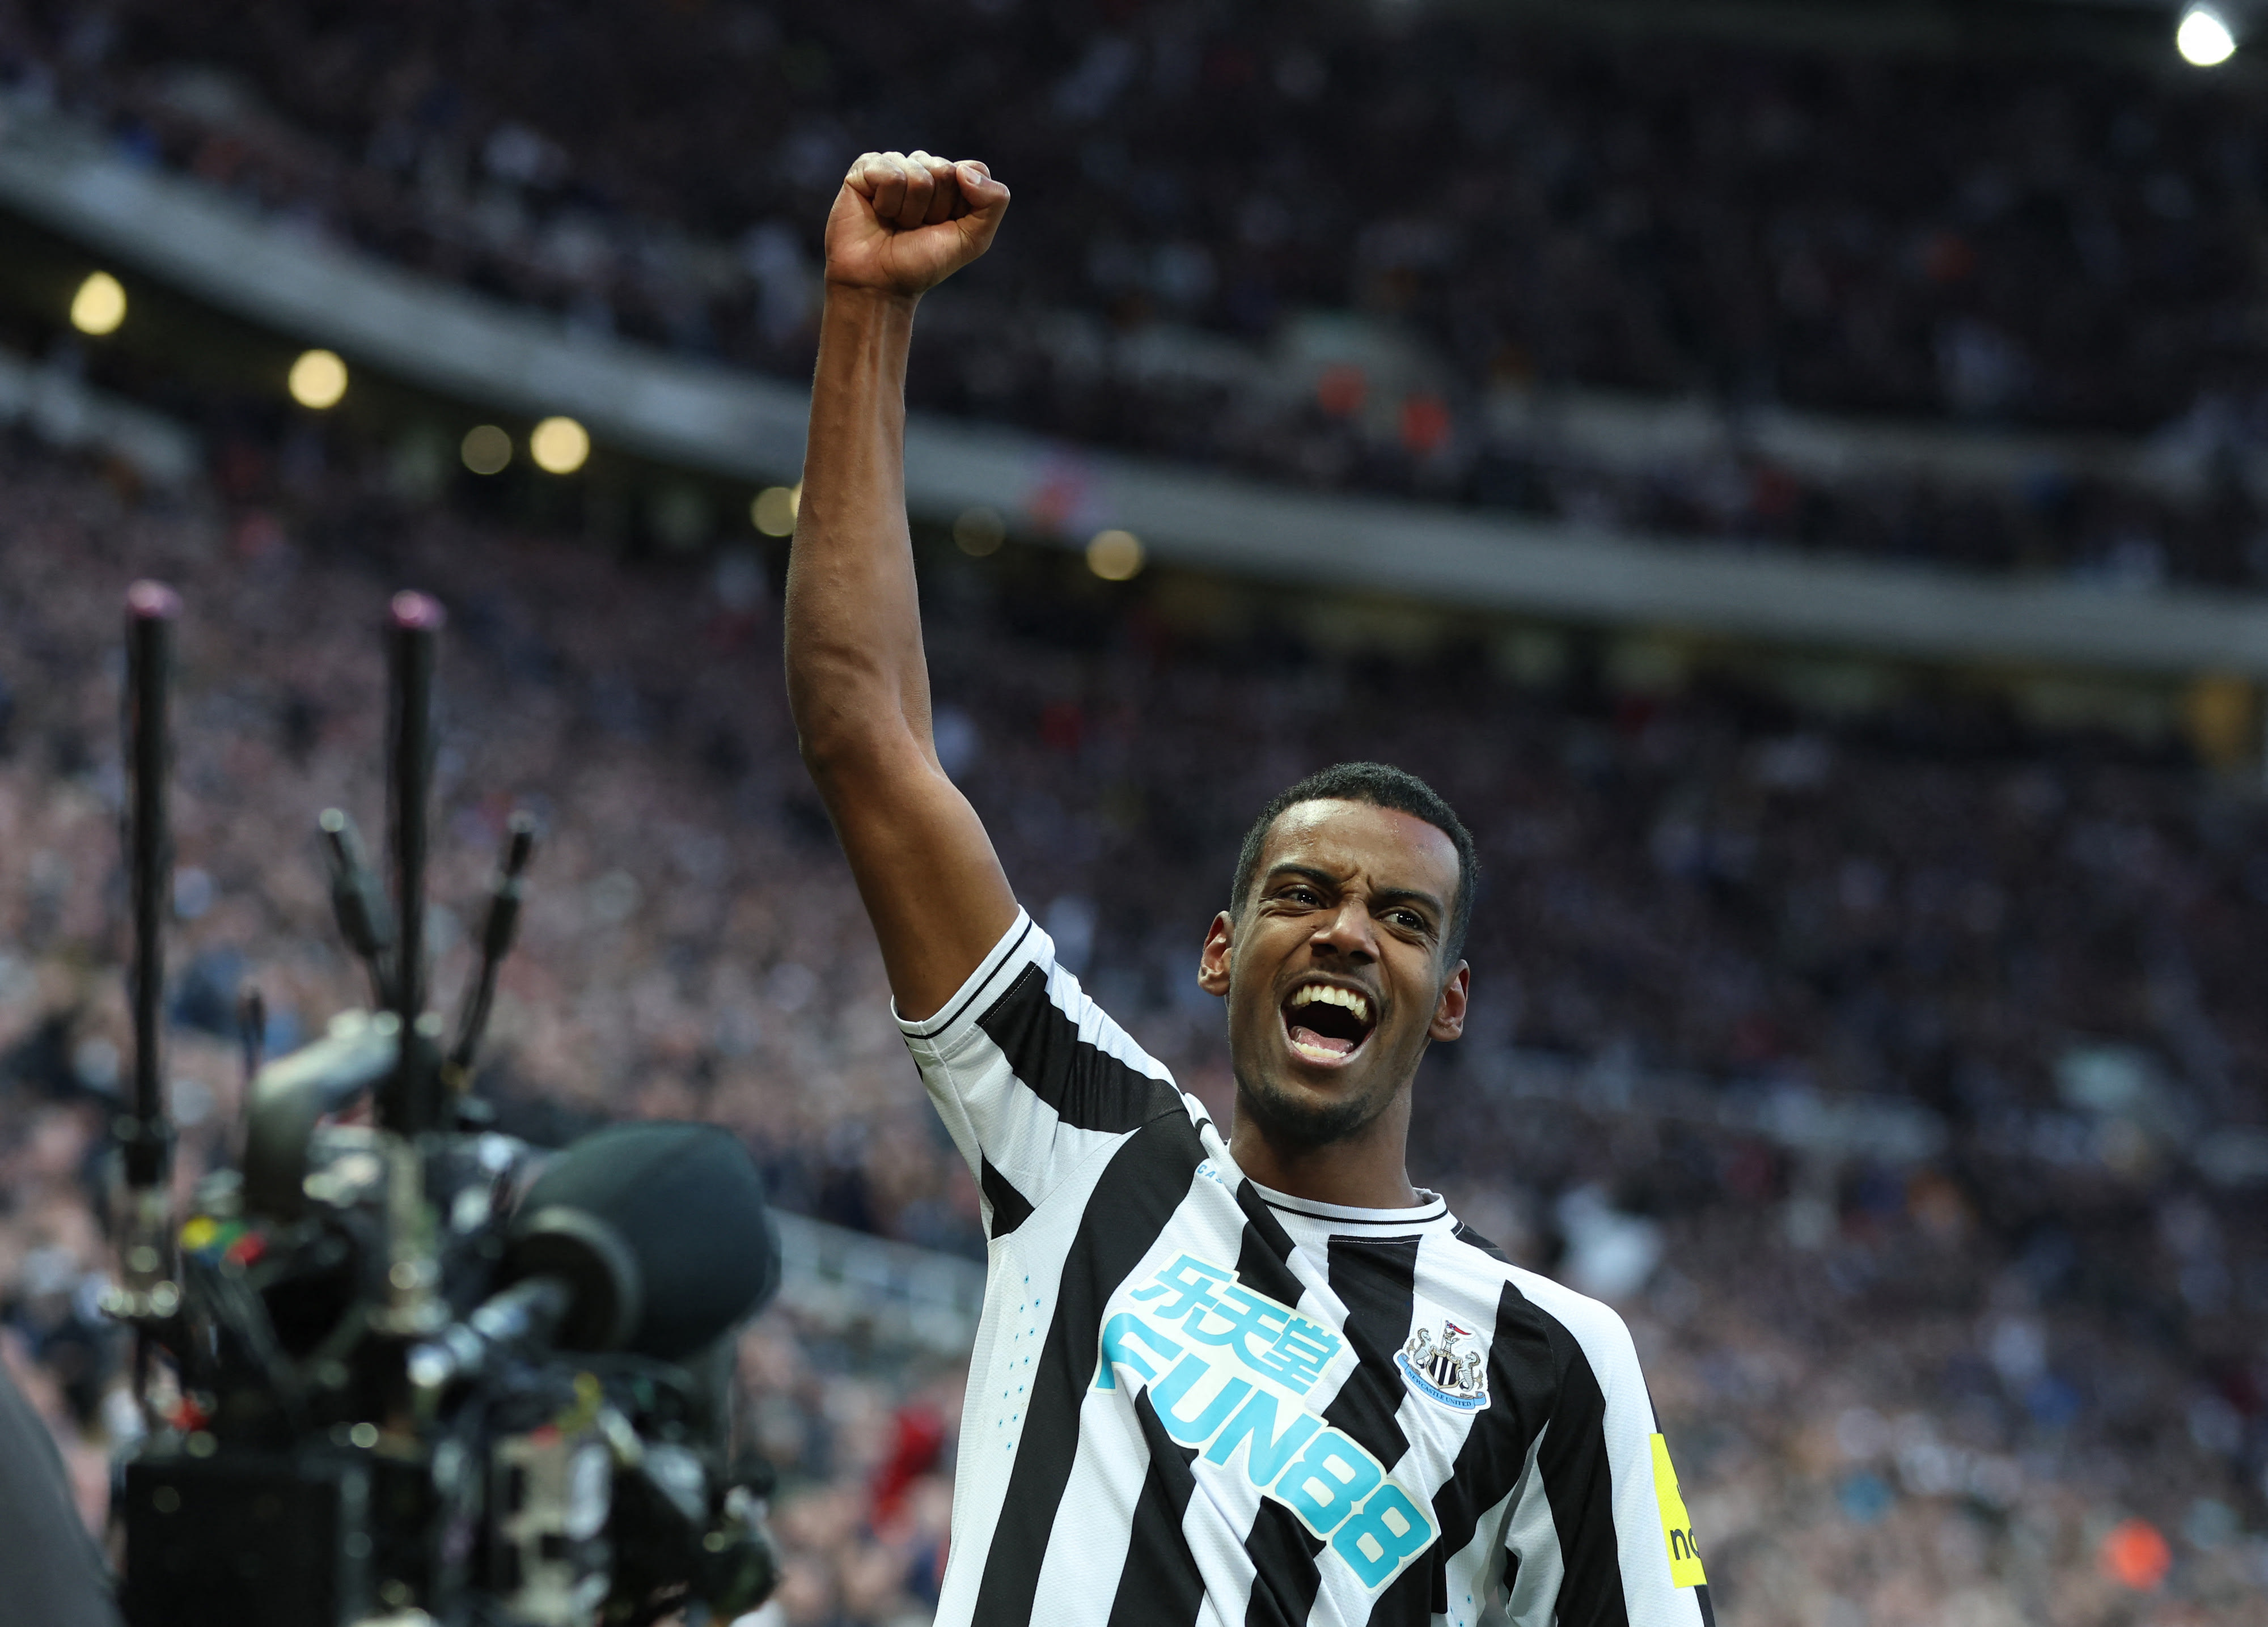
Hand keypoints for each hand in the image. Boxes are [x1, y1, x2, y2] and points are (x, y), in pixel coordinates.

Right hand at [824, 150, 1009, 298]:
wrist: (881, 284)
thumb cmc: (923, 262)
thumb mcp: (974, 239)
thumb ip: (993, 202)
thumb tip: (964, 169)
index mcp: (952, 181)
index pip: (973, 169)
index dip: (962, 204)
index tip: (945, 225)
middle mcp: (923, 168)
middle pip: (945, 170)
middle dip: (935, 208)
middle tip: (916, 228)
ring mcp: (894, 165)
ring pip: (918, 172)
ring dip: (910, 210)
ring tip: (897, 224)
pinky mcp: (865, 168)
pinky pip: (889, 173)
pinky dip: (888, 202)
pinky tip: (878, 212)